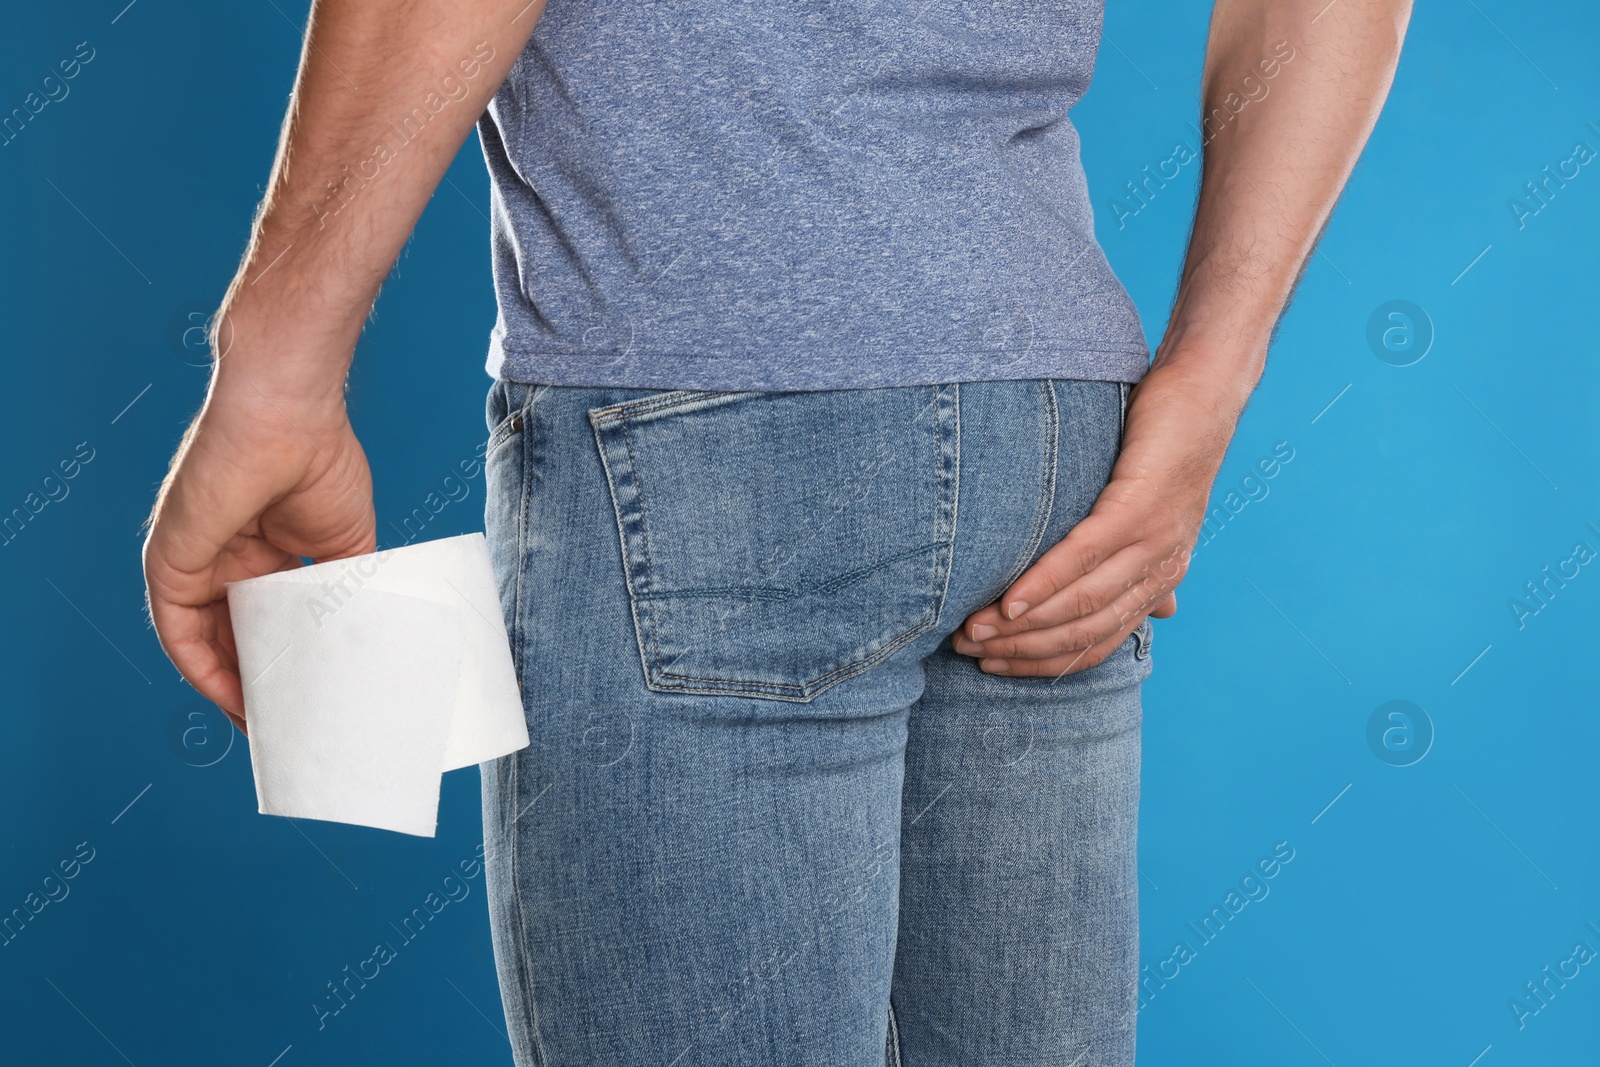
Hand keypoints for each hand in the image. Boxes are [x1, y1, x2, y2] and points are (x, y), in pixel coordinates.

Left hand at [143, 338, 373, 733]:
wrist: (289, 417)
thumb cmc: (321, 462)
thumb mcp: (349, 542)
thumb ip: (346, 588)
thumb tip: (368, 635)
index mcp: (262, 551)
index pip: (264, 619)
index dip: (283, 660)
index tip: (307, 697)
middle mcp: (222, 559)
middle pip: (231, 637)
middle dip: (255, 683)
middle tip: (286, 725)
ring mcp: (194, 561)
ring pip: (204, 642)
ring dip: (228, 688)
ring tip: (264, 724)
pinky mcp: (170, 562)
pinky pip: (179, 632)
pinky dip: (202, 669)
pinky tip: (232, 698)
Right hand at [951, 359, 1245, 677]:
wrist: (1203, 389)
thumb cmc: (1168, 443)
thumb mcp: (1160, 512)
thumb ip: (1151, 565)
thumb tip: (1165, 613)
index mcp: (1160, 578)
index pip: (1096, 642)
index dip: (1042, 662)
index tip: (992, 666)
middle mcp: (1160, 568)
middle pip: (1084, 632)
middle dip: (1021, 649)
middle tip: (967, 650)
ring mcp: (1154, 540)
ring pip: (1082, 602)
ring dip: (1022, 625)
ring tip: (974, 631)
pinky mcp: (1141, 506)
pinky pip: (1085, 555)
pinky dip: (1044, 583)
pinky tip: (1010, 601)